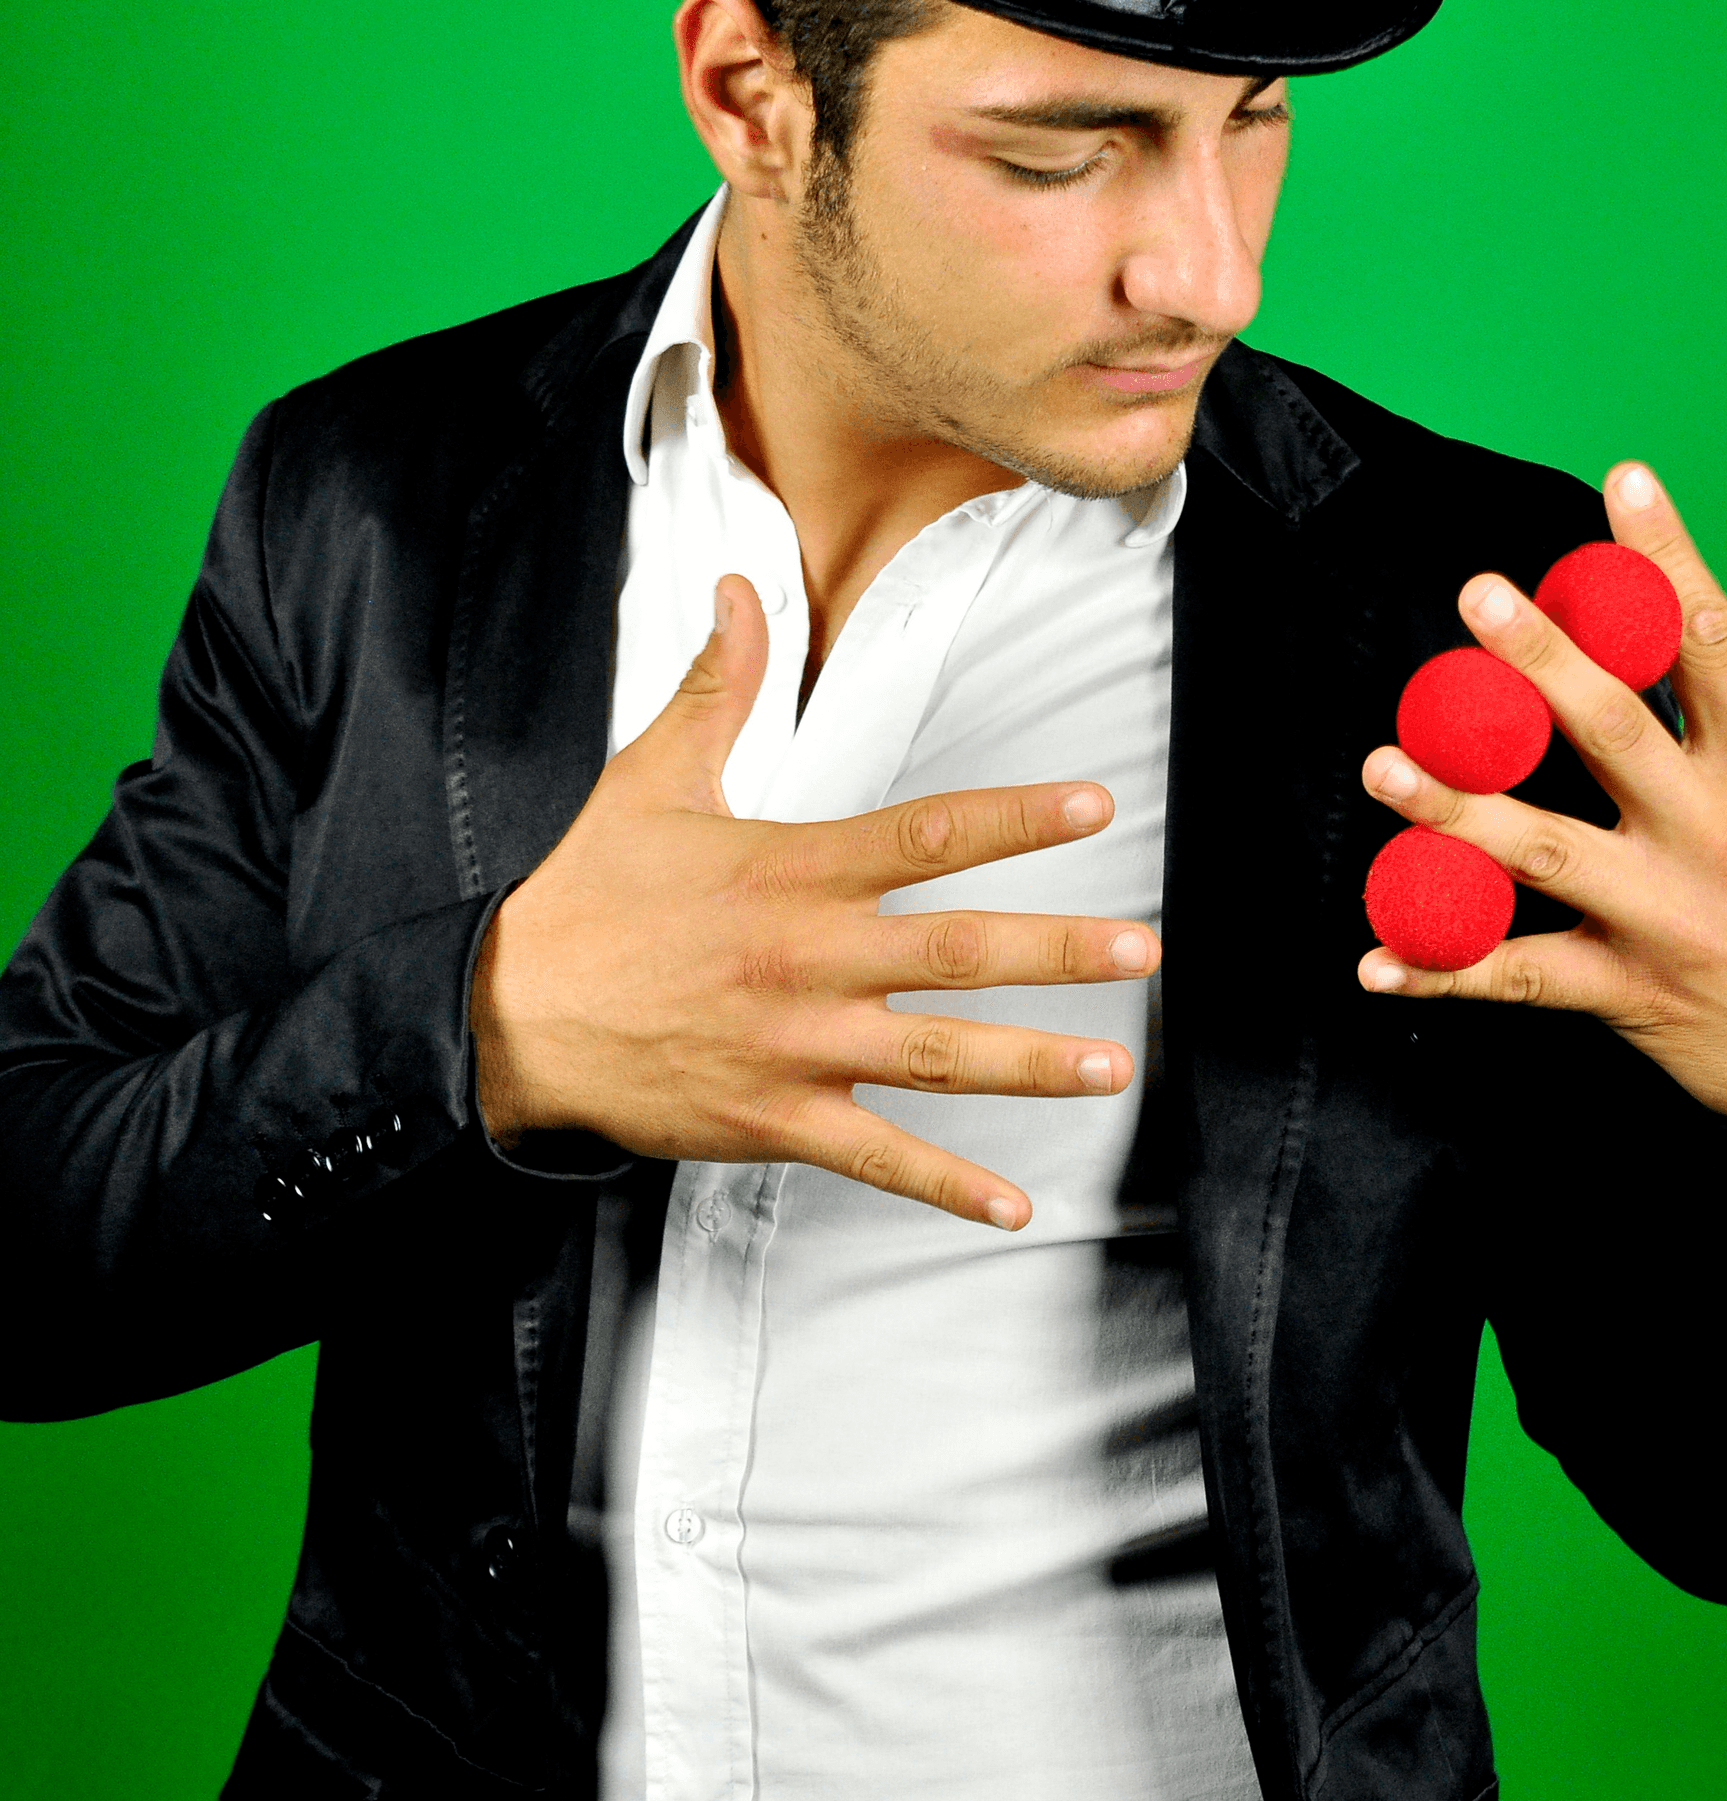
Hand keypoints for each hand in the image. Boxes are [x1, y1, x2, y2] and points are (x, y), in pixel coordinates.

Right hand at [472, 576, 1158, 1226]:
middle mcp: (808, 958)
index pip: (926, 835)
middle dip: (1058, 951)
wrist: (510, 1016)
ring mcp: (796, 1046)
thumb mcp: (651, 777)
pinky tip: (1014, 1209)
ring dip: (1031, 1065)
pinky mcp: (774, 1118)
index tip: (1095, 809)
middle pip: (956, 952)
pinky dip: (947, 1187)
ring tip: (1112, 1065)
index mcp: (793, 870)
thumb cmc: (589, 896)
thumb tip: (738, 590)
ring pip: (936, 1057)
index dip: (1015, 820)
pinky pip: (877, 1157)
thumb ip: (717, 687)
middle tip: (1142, 950)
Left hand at [1358, 463, 1726, 1222]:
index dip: (1668, 557)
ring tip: (1384, 765)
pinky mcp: (1629, 995)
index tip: (1621, 483)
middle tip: (1477, 596)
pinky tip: (1374, 959)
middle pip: (1613, 732)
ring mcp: (1664, 919)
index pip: (1717, 644)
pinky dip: (1444, 972)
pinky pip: (1520, 980)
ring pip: (1543, 853)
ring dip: (1454, 811)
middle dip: (1540, 662)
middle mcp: (1714, 837)